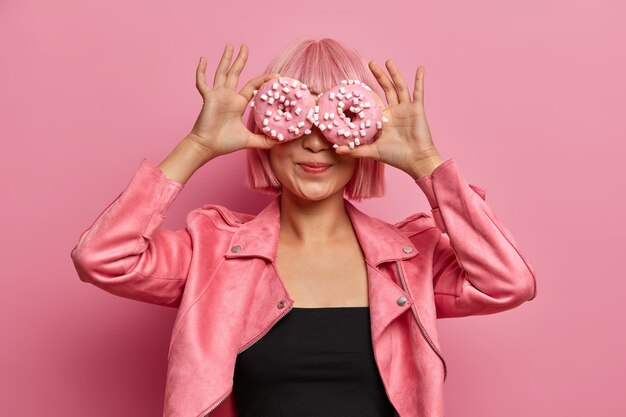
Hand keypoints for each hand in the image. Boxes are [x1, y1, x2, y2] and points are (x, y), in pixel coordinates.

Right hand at [187, 43, 280, 158]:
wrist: (208, 147)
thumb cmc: (225, 143)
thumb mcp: (249, 140)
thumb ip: (264, 140)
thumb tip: (280, 141)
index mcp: (238, 103)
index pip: (253, 86)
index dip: (264, 80)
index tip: (276, 75)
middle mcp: (228, 96)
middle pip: (236, 73)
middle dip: (241, 60)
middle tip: (245, 46)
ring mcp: (217, 95)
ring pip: (222, 72)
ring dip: (226, 59)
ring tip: (230, 45)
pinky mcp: (208, 97)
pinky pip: (202, 82)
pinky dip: (201, 71)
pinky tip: (203, 59)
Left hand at [335, 60, 443, 178]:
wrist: (416, 161)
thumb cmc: (396, 157)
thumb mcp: (373, 151)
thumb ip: (355, 150)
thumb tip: (336, 151)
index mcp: (385, 120)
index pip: (374, 102)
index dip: (367, 93)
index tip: (358, 83)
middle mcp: (395, 112)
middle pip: (386, 89)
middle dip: (379, 76)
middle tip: (371, 63)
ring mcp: (406, 109)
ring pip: (399, 86)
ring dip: (394, 73)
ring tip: (388, 61)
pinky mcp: (417, 109)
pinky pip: (418, 91)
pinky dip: (420, 79)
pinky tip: (420, 68)